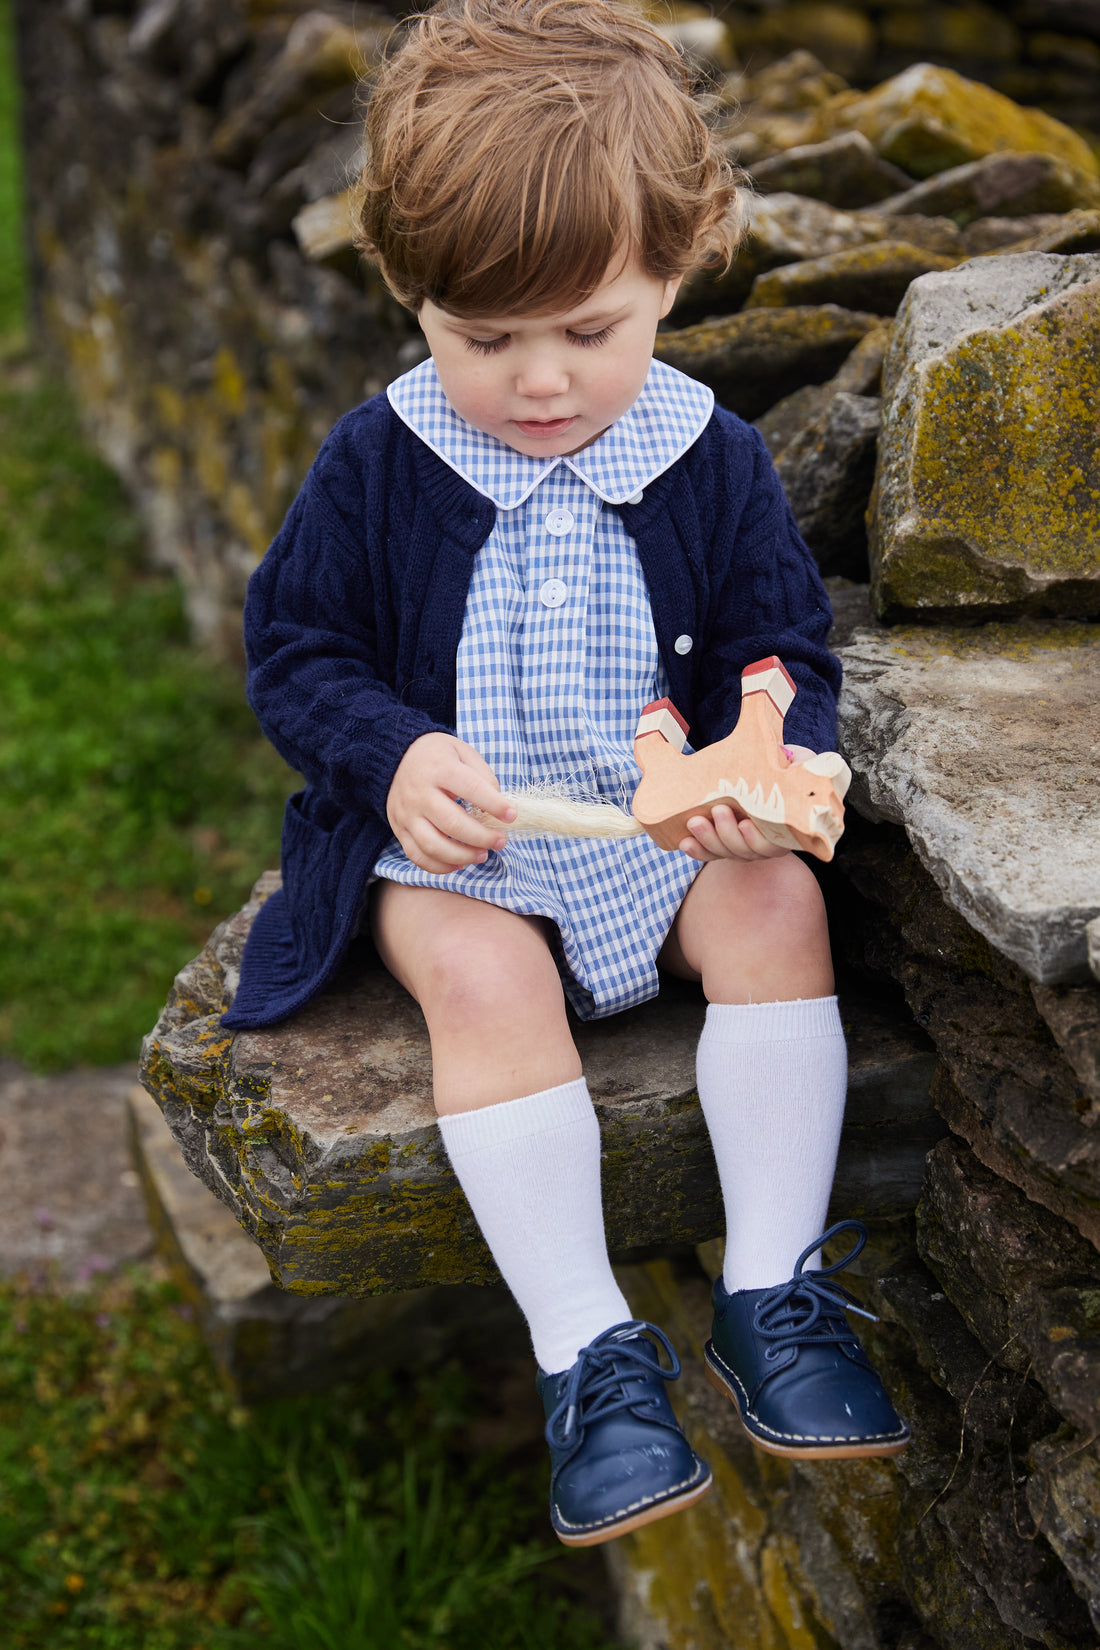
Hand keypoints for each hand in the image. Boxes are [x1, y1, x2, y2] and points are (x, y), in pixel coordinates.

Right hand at [387, 733, 515, 873]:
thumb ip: (483, 776)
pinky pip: (417, 855)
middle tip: (501, 841)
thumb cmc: (438, 756)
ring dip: (462, 856)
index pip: (471, 788)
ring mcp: (406, 813)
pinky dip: (440, 866)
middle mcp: (419, 792)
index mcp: (439, 768)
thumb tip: (498, 806)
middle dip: (482, 837)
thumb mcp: (463, 752)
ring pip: (433, 845)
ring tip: (483, 855)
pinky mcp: (399, 829)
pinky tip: (459, 863)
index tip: (512, 815)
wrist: (397, 758)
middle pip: (452, 824)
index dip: (494, 804)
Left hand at [677, 743, 815, 862]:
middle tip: (717, 810)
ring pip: (724, 852)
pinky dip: (697, 849)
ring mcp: (741, 846)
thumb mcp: (793, 764)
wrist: (760, 773)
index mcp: (784, 830)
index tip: (746, 824)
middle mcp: (763, 844)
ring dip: (708, 839)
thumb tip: (797, 757)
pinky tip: (684, 841)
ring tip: (695, 822)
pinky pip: (709, 852)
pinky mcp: (721, 843)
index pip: (772, 845)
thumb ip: (797, 764)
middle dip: (727, 834)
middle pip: (745, 851)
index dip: (757, 839)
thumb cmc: (780, 769)